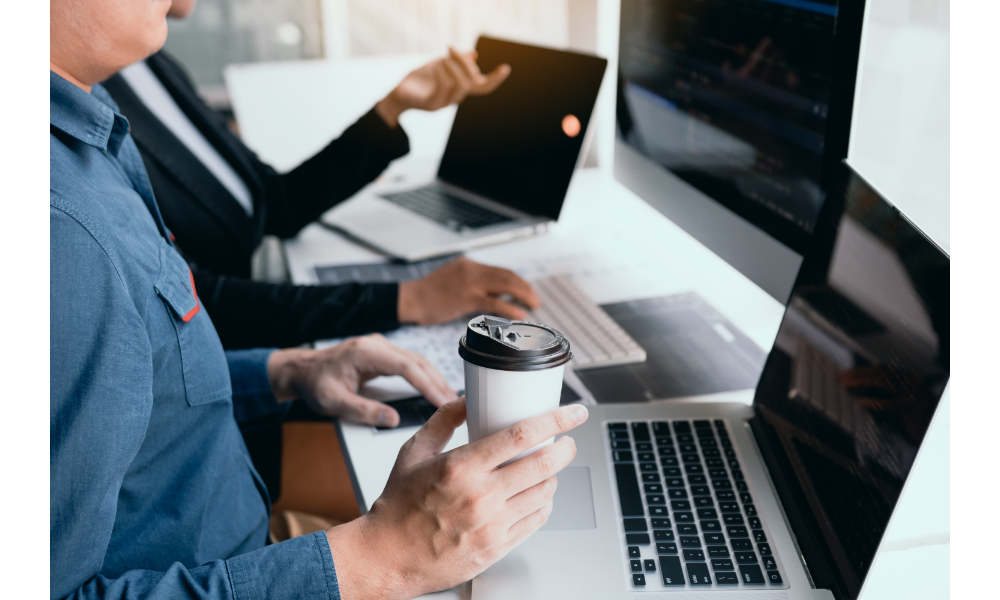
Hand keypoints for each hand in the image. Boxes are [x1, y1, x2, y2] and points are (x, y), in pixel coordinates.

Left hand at [267, 334, 456, 426]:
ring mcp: (380, 346)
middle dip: (438, 382)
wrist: (301, 370)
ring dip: (434, 378)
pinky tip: (433, 388)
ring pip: (416, 360)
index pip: (406, 366)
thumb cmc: (314, 383)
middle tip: (454, 404)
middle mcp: (376, 345)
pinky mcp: (383, 353)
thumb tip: (392, 419)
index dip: (427, 383)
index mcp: (365, 352)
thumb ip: (363, 411)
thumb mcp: (334, 402)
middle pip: (417, 361)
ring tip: (448, 399)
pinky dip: (425, 375)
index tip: (441, 400)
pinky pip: (410, 362)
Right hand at [326, 400, 588, 598]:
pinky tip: (536, 495)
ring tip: (546, 468)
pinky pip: (536, 520)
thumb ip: (444, 420)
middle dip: (565, 448)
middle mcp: (480, 496)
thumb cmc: (398, 507)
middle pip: (543, 465)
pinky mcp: (497, 548)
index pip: (521, 436)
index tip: (573, 412)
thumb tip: (468, 399)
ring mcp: (491, 525)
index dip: (556, 419)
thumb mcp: (414, 452)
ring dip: (553, 476)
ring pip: (544, 493)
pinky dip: (544, 503)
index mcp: (460, 467)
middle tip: (567, 441)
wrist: (387, 557)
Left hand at [375, 47, 510, 126]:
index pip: (483, 87)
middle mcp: (456, 98)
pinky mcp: (432, 104)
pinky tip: (437, 65)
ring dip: (454, 67)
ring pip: (460, 86)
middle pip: (473, 82)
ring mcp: (444, 103)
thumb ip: (457, 62)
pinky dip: (443, 74)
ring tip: (443, 57)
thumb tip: (474, 55)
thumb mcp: (441, 66)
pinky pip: (443, 90)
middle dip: (464, 62)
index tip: (506, 68)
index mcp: (461, 89)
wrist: (401, 93)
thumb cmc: (422, 80)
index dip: (495, 79)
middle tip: (451, 48)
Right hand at [397, 256, 540, 324]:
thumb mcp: (453, 281)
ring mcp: (469, 282)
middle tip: (536, 300)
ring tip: (533, 306)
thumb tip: (497, 297)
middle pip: (508, 276)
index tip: (527, 292)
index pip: (501, 271)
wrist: (409, 299)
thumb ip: (474, 286)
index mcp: (469, 264)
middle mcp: (471, 269)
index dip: (518, 282)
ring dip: (523, 296)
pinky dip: (510, 308)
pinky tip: (519, 314)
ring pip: (506, 286)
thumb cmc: (428, 295)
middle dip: (525, 288)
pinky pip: (495, 303)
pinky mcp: (466, 298)